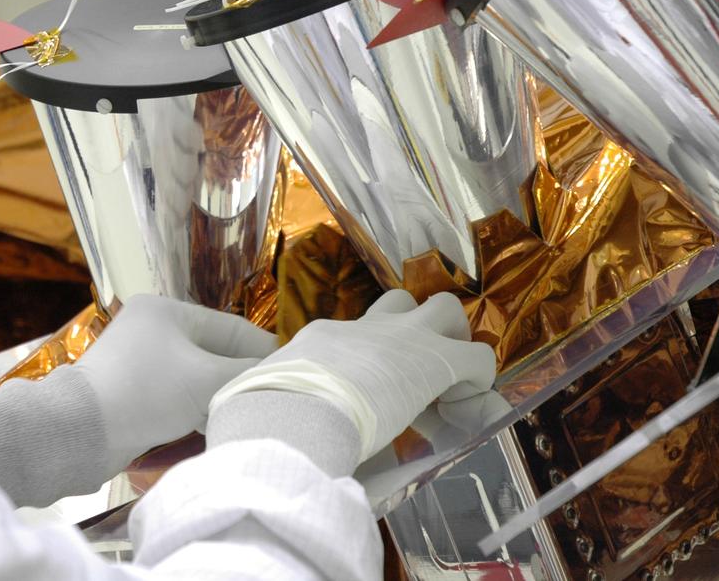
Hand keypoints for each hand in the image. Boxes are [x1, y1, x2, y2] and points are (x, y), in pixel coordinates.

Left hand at [73, 295, 277, 471]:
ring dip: (219, 394)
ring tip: (246, 414)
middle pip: (214, 351)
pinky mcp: (133, 391)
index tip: (292, 373)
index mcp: (168, 311)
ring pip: (197, 375)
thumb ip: (245, 372)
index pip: (232, 328)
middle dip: (241, 376)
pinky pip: (177, 394)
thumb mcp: (205, 379)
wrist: (81, 432)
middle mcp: (153, 329)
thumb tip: (279, 371)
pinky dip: (197, 407)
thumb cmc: (146, 392)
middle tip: (270, 398)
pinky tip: (214, 425)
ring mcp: (141, 361)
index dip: (263, 351)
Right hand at [211, 290, 495, 460]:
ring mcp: (401, 339)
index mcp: (322, 339)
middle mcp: (363, 330)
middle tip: (414, 369)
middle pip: (400, 301)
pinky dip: (477, 377)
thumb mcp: (262, 397)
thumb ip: (263, 400)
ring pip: (444, 308)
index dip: (366, 361)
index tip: (368, 392)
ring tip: (447, 378)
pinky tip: (465, 404)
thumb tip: (241, 417)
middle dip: (414, 328)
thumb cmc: (266, 412)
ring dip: (450, 339)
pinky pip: (476, 357)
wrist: (292, 413)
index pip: (352, 335)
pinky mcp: (436, 361)